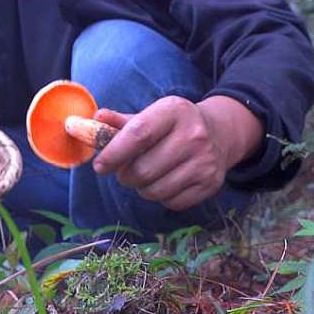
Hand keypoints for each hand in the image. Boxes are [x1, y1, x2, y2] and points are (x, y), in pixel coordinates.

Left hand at [93, 95, 262, 210]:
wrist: (218, 134)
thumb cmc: (172, 126)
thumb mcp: (150, 116)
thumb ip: (120, 122)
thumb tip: (95, 119)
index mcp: (174, 111)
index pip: (138, 134)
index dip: (114, 153)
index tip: (100, 166)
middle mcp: (194, 135)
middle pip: (143, 170)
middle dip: (125, 176)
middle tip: (124, 172)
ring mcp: (204, 161)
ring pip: (155, 190)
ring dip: (142, 188)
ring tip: (146, 176)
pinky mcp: (210, 184)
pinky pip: (172, 202)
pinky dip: (162, 197)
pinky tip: (165, 182)